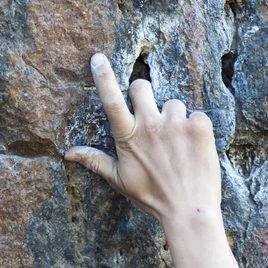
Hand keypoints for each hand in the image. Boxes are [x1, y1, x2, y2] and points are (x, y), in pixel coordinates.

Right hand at [65, 53, 220, 225]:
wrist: (188, 210)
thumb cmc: (150, 196)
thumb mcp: (118, 179)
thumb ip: (94, 160)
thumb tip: (67, 153)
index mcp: (128, 136)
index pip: (110, 100)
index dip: (103, 76)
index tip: (97, 57)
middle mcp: (150, 125)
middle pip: (141, 86)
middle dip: (143, 94)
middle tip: (150, 113)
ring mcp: (176, 124)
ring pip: (172, 102)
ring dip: (174, 117)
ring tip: (177, 143)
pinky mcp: (200, 126)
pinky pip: (195, 114)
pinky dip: (195, 128)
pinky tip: (193, 148)